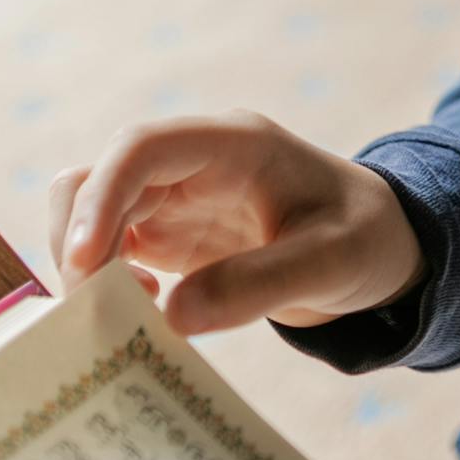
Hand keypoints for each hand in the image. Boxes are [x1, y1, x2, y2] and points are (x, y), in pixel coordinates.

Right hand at [46, 110, 426, 338]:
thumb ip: (261, 284)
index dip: (101, 196)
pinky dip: (104, 281)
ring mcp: (176, 198)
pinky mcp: (169, 235)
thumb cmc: (366, 237)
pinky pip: (109, 248)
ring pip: (90, 210)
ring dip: (85, 262)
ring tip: (118, 315)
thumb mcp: (334, 261)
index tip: (83, 260)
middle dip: (79, 238)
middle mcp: (193, 163)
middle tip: (93, 307)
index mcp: (235, 143)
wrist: (380, 246)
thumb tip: (172, 316)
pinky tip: (145, 314)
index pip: (142, 147)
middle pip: (99, 178)